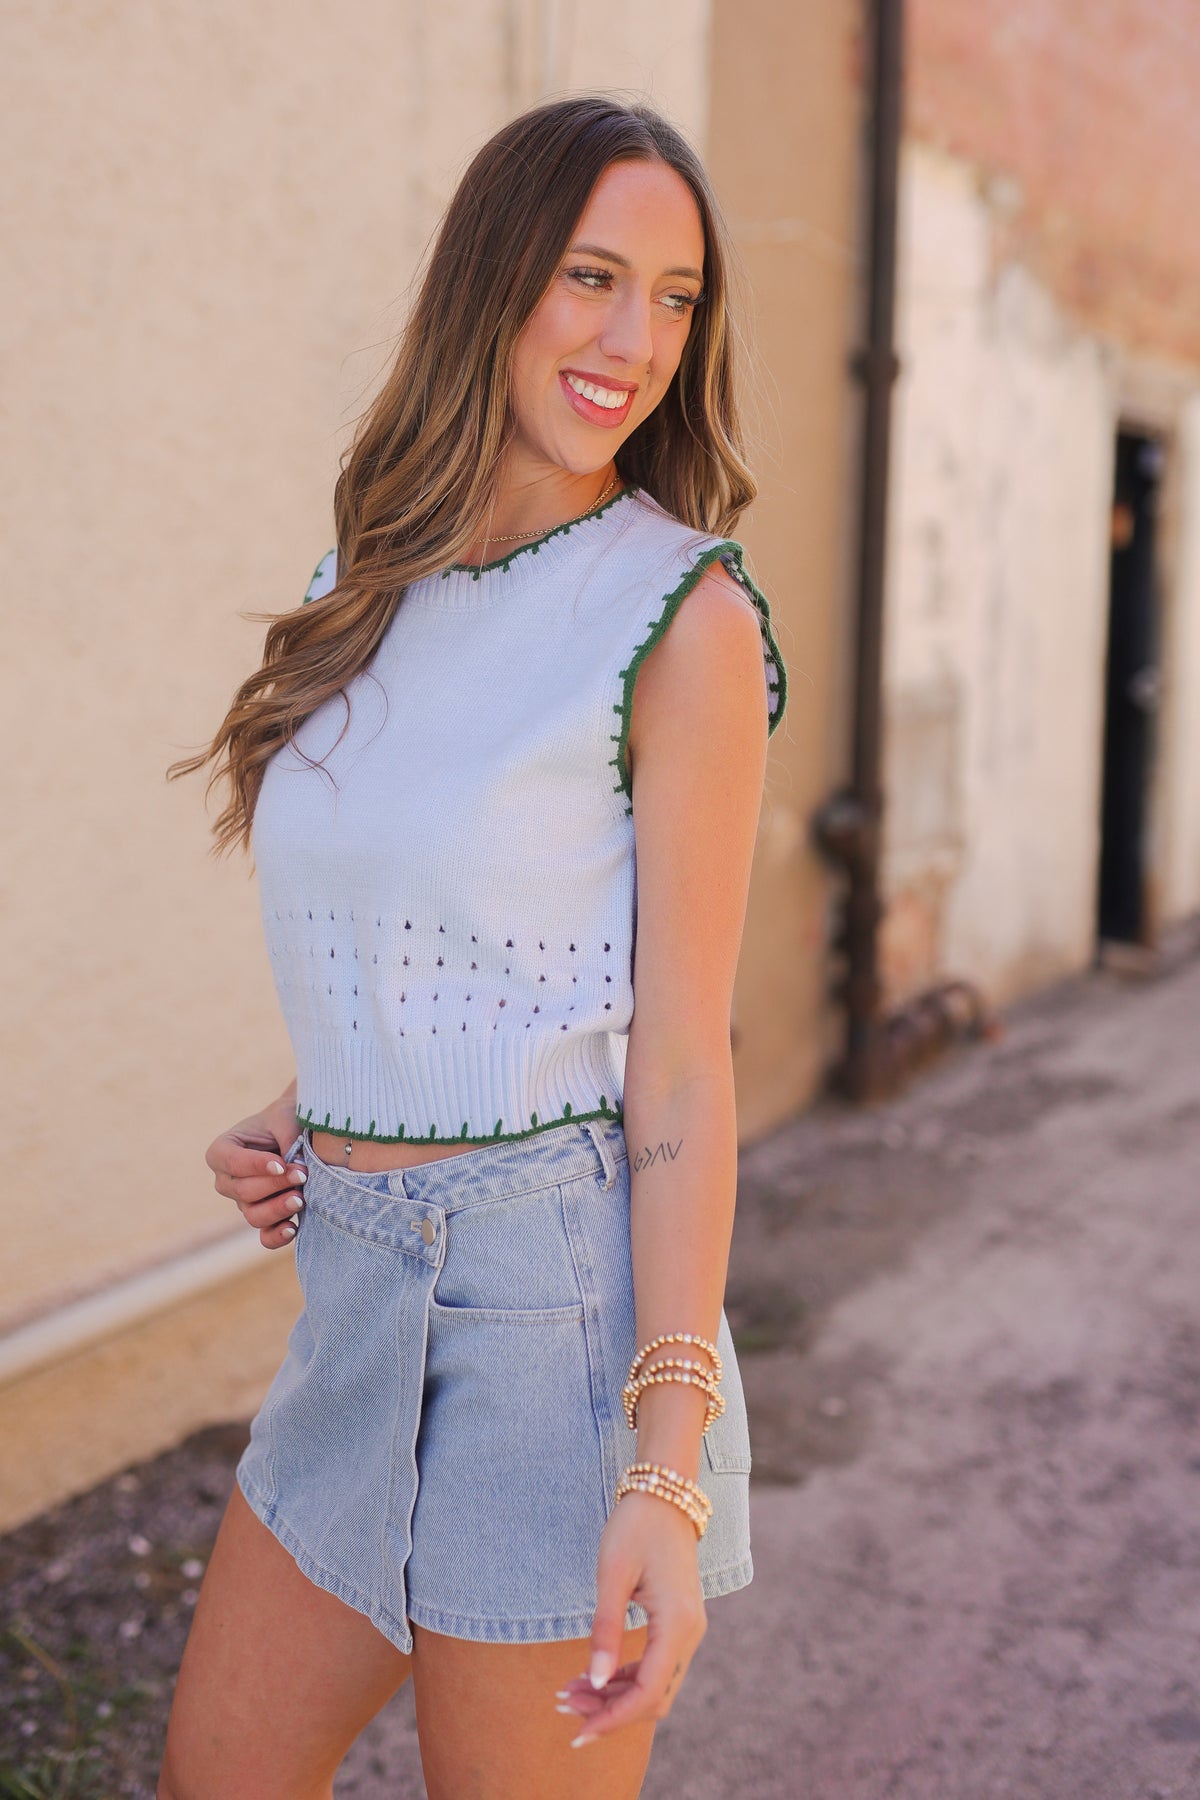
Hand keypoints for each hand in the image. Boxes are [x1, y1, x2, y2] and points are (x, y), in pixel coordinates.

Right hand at [207, 1107, 307, 1249]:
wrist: (297, 1130)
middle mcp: (226, 1180)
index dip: (256, 1166)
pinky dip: (277, 1236)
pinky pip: (264, 1236)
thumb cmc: (286, 1118)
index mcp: (222, 1151)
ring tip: (301, 1199)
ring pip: (254, 1216)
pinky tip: (293, 1228)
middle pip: (244, 1191)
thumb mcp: (285, 1117)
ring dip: (278, 1209)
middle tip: (303, 1174)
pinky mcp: (264, 1217)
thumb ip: (288, 1138)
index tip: (281, 1164)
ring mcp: (243, 1202)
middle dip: (275, 1185)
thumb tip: (297, 1168)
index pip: (232, 1163)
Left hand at [556, 1490, 706, 1746]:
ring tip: (569, 1692)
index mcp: (676, 1624)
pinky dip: (625, 1677)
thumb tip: (593, 1683)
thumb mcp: (612, 1575)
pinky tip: (593, 1676)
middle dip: (609, 1710)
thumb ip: (604, 1631)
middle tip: (564, 1704)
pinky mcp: (678, 1623)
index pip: (647, 1693)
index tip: (577, 1731)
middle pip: (653, 1697)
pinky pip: (655, 1665)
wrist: (664, 1494)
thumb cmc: (635, 1527)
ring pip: (654, 1685)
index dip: (612, 1718)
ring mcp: (688, 1629)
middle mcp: (690, 1633)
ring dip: (615, 1696)